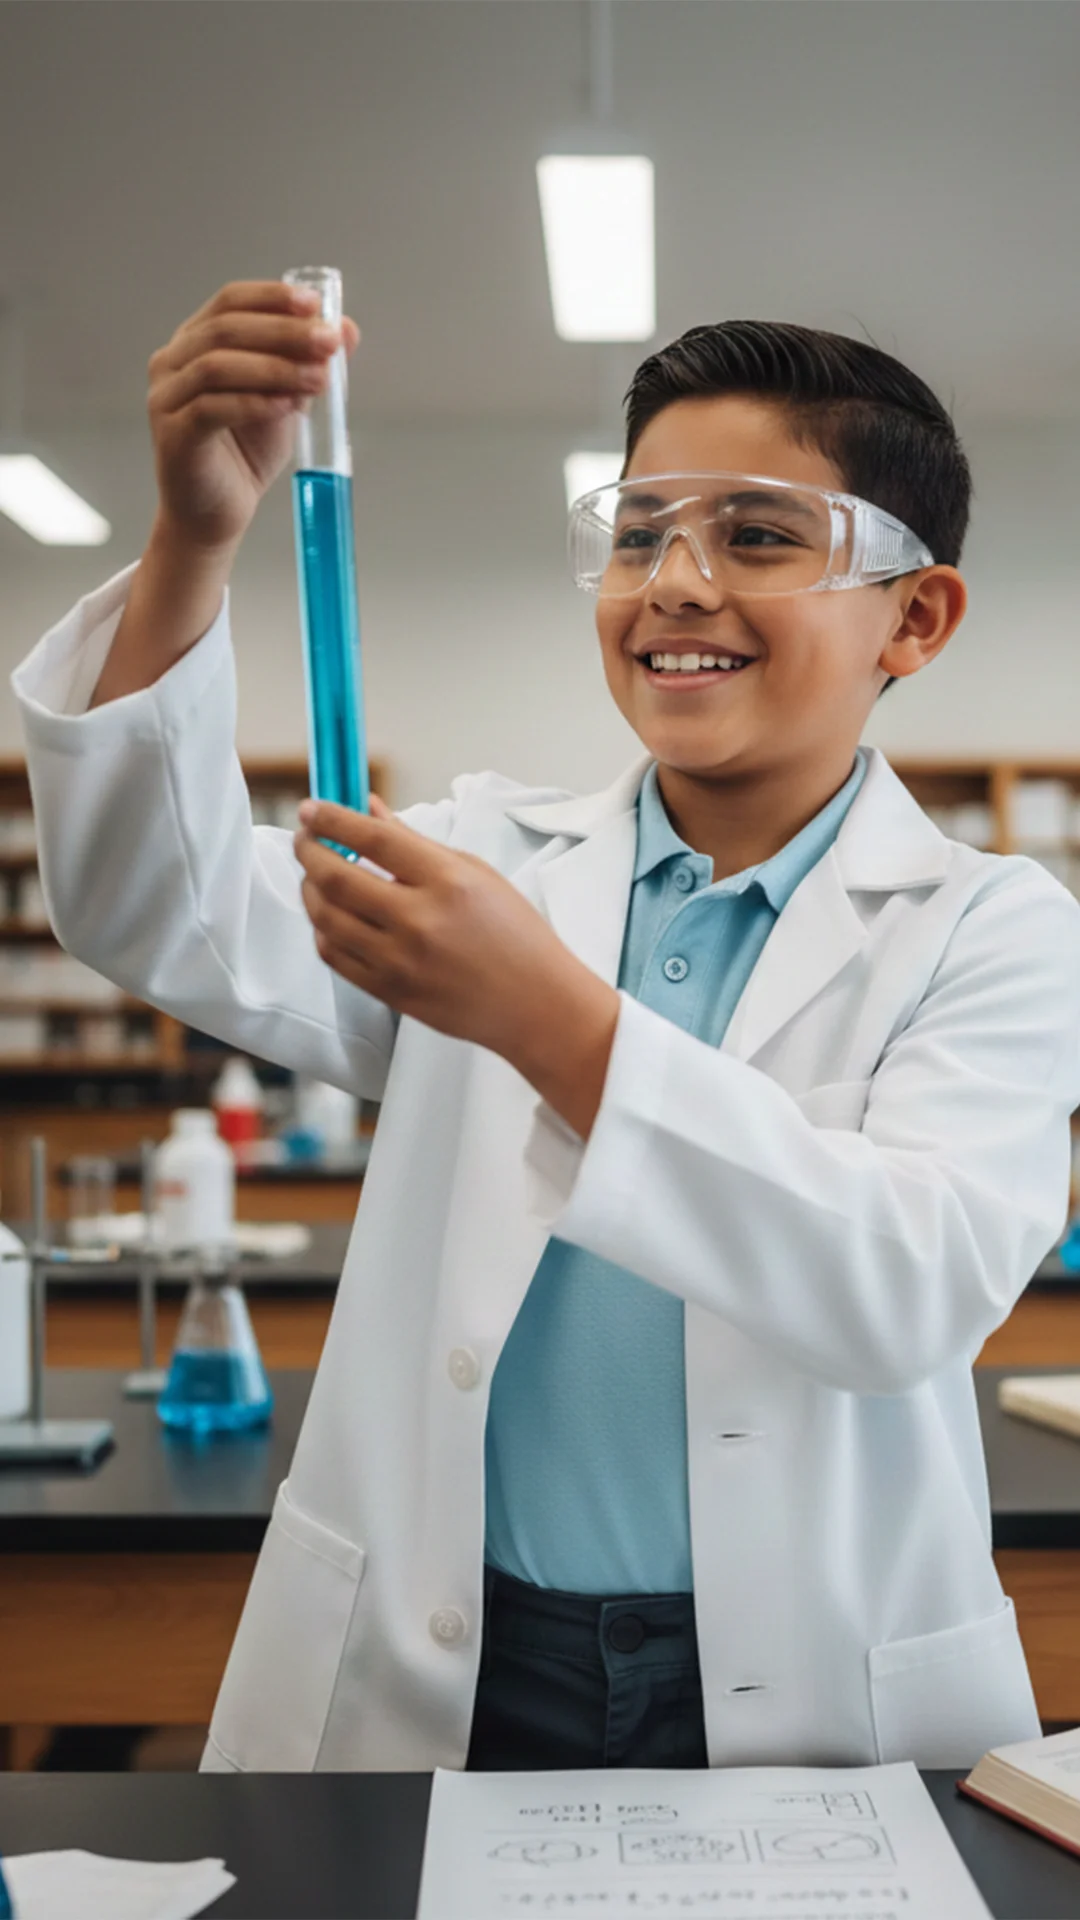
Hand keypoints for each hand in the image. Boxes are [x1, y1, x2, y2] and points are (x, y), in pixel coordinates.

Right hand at [147, 279, 360, 553]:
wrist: (218, 513)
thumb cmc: (245, 453)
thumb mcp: (286, 399)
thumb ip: (308, 363)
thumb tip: (345, 329)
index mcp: (195, 342)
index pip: (230, 301)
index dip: (272, 298)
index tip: (315, 304)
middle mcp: (172, 362)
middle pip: (226, 329)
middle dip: (284, 332)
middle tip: (328, 343)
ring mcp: (166, 397)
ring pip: (217, 366)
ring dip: (275, 368)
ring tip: (318, 379)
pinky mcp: (173, 434)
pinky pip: (212, 409)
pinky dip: (255, 403)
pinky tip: (289, 405)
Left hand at [294, 796, 621, 1137]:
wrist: (535, 1005)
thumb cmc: (516, 935)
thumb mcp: (476, 874)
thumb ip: (416, 842)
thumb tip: (371, 809)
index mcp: (447, 882)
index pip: (373, 840)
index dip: (333, 819)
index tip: (312, 808)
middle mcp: (419, 922)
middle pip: (337, 878)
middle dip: (308, 850)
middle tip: (304, 837)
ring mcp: (400, 961)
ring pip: (326, 917)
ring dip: (309, 888)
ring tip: (313, 874)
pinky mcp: (390, 992)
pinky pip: (334, 956)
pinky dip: (322, 929)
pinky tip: (329, 915)